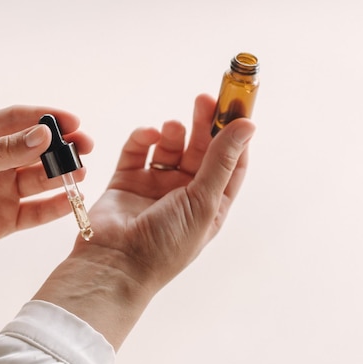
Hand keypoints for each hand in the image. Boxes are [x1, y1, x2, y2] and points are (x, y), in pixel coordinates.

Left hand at [0, 106, 92, 316]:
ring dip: (60, 176)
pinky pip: (35, 212)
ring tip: (80, 174)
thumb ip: (2, 152)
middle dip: (60, 147)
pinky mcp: (4, 221)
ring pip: (38, 180)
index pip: (14, 121)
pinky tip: (71, 201)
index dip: (44, 119)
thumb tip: (43, 135)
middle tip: (85, 147)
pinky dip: (54, 207)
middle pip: (33, 150)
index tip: (73, 122)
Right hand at [34, 94, 254, 348]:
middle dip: (204, 124)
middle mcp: (184, 193)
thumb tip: (247, 126)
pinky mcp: (127, 180)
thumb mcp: (203, 201)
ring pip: (170, 147)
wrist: (115, 264)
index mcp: (209, 203)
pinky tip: (149, 135)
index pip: (230, 163)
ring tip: (172, 128)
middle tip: (205, 99)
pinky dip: (144, 138)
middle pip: (200, 149)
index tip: (235, 107)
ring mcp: (155, 186)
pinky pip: (138, 151)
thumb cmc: (166, 244)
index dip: (234, 135)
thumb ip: (221, 160)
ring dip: (174, 132)